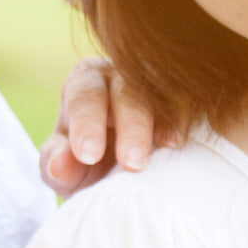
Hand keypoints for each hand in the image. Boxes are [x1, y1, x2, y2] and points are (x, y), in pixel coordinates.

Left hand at [39, 57, 182, 198]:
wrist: (121, 172)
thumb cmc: (86, 164)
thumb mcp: (65, 167)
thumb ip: (56, 163)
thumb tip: (60, 164)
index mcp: (85, 83)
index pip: (84, 96)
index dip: (86, 124)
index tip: (88, 155)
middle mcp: (121, 75)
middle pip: (127, 92)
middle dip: (131, 126)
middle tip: (132, 163)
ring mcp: (158, 83)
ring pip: (165, 91)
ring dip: (167, 117)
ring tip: (170, 146)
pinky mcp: (185, 99)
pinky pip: (191, 101)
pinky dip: (190, 116)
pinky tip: (189, 138)